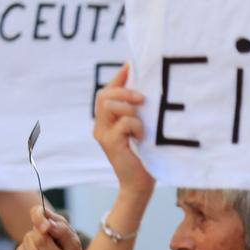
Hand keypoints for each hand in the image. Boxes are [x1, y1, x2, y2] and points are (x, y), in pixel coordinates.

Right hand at [94, 63, 153, 213]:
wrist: (140, 185)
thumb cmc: (145, 156)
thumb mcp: (142, 128)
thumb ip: (138, 111)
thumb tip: (148, 87)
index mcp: (106, 120)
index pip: (107, 91)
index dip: (119, 76)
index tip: (133, 64)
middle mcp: (100, 125)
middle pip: (104, 95)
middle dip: (124, 91)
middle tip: (143, 98)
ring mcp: (103, 134)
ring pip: (111, 106)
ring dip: (131, 110)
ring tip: (142, 125)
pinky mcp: (110, 144)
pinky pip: (124, 123)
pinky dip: (137, 126)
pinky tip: (143, 137)